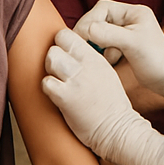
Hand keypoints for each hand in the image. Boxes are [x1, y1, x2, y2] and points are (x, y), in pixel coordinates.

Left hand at [42, 29, 163, 164]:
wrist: (117, 129)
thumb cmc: (111, 104)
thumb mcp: (106, 74)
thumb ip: (89, 61)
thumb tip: (71, 53)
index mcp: (96, 59)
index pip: (70, 36)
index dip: (62, 43)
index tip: (63, 54)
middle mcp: (87, 65)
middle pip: (57, 45)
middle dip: (53, 55)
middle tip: (58, 69)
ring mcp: (76, 81)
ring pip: (51, 59)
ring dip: (50, 69)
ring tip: (57, 80)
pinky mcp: (66, 98)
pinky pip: (46, 83)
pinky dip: (47, 88)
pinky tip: (56, 94)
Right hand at [74, 1, 163, 116]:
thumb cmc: (156, 60)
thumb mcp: (132, 44)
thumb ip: (109, 34)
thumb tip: (86, 29)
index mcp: (135, 12)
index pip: (103, 8)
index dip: (89, 20)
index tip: (82, 37)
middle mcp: (130, 18)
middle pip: (99, 19)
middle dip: (92, 34)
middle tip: (88, 48)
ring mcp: (127, 32)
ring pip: (100, 33)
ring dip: (99, 45)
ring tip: (109, 56)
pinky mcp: (124, 45)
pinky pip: (105, 45)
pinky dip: (105, 53)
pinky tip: (114, 61)